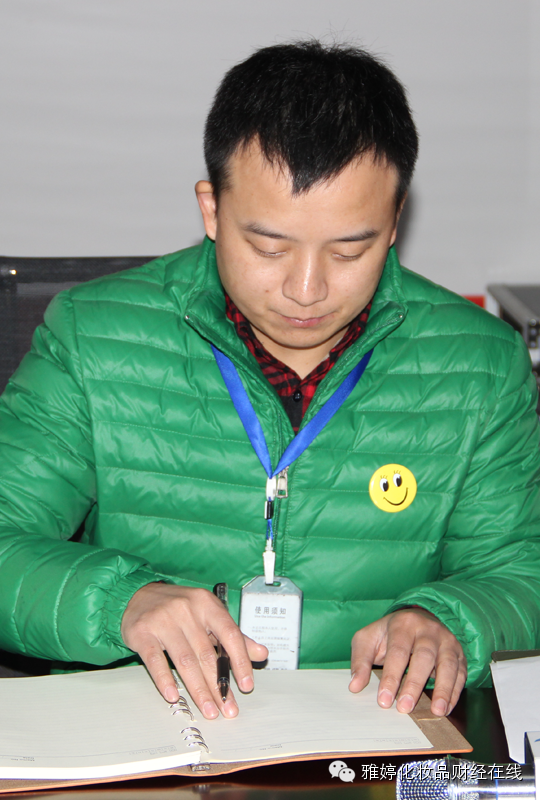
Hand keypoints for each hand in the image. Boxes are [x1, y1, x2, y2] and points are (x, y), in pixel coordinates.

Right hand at [121, 583, 267, 718]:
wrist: (139, 595)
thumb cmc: (179, 608)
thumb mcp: (208, 615)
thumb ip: (233, 636)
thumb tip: (261, 654)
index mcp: (207, 604)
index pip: (230, 634)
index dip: (240, 661)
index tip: (246, 685)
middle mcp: (187, 610)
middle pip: (207, 654)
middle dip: (219, 686)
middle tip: (227, 708)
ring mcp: (163, 620)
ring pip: (185, 660)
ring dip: (198, 689)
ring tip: (208, 709)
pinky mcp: (143, 633)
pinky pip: (155, 660)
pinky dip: (165, 680)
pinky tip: (173, 696)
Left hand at [349, 608, 466, 715]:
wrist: (417, 617)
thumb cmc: (389, 633)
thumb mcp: (369, 639)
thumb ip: (360, 660)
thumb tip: (355, 686)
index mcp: (403, 624)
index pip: (398, 651)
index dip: (391, 677)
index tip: (384, 700)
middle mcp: (427, 630)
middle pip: (423, 656)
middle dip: (414, 684)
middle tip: (404, 708)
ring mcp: (446, 640)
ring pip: (447, 664)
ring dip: (443, 689)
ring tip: (436, 711)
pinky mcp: (458, 653)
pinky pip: (461, 672)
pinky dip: (456, 691)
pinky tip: (446, 708)